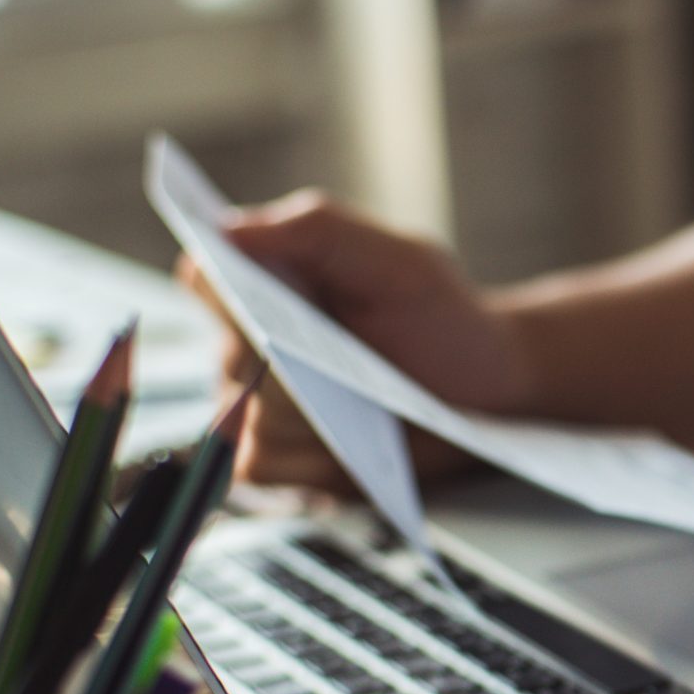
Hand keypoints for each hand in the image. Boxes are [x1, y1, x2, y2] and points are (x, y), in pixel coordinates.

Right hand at [176, 191, 538, 489]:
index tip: (259, 299)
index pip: (205, 279)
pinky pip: (260, 463)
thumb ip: (317, 230)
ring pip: (239, 417)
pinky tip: (350, 442)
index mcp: (266, 285)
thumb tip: (228, 230)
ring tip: (359, 400)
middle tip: (331, 358)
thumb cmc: (439, 315)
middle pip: (226, 357)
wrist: (488, 385)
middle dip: (277, 360)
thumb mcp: (396, 260)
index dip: (221, 287)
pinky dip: (302, 457)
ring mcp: (263, 406)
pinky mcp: (287, 459)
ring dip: (296, 411)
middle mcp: (250, 346)